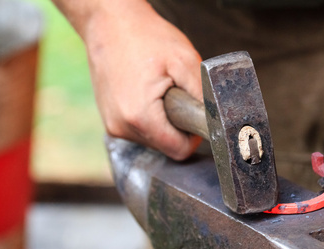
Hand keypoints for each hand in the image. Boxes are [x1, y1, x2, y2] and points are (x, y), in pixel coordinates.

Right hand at [54, 0, 202, 159]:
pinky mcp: (109, 120)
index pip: (178, 150)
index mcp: (140, 117)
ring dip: (162, 122)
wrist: (109, 23)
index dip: (193, 136)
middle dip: (176, 126)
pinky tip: (146, 94)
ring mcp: (113, 125)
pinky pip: (138, 131)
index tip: (193, 114)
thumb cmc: (144, 37)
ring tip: (158, 91)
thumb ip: (202, 96)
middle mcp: (122, 127)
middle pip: (165, 146)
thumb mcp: (185, 61)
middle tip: (175, 95)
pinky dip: (148, 118)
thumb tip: (214, 122)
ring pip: (152, 140)